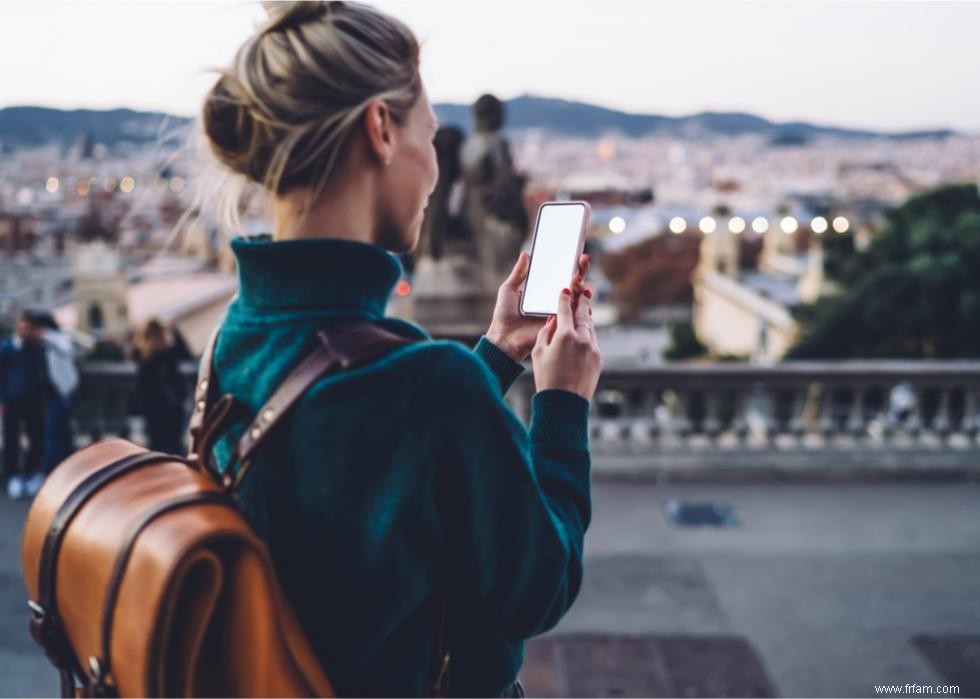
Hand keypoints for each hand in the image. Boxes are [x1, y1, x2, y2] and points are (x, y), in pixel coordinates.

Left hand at [486, 252, 590, 362]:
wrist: (505, 337)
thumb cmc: (504, 315)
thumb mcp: (509, 289)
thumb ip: (519, 273)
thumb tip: (526, 254)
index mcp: (543, 291)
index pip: (559, 274)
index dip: (569, 264)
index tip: (575, 252)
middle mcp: (553, 300)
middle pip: (572, 283)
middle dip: (581, 270)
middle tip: (582, 260)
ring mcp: (559, 312)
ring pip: (577, 296)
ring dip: (581, 285)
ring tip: (577, 277)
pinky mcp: (561, 323)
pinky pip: (575, 312)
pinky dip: (582, 303)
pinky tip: (584, 293)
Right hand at [531, 281, 601, 400]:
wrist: (564, 403)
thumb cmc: (546, 378)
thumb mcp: (538, 353)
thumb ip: (545, 332)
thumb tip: (553, 320)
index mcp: (565, 336)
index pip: (565, 309)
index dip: (565, 297)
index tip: (565, 290)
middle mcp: (582, 339)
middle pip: (583, 314)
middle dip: (582, 301)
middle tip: (583, 290)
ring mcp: (593, 349)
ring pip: (591, 327)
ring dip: (586, 317)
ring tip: (583, 310)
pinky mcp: (598, 359)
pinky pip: (593, 341)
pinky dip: (588, 334)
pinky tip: (584, 333)